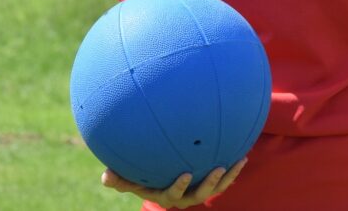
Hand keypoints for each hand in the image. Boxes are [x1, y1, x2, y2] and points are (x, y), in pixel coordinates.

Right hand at [101, 159, 246, 208]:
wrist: (162, 176)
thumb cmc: (142, 175)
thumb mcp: (128, 178)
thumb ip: (118, 178)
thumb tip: (105, 176)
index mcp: (166, 194)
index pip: (173, 195)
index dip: (179, 187)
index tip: (186, 173)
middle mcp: (184, 196)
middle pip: (199, 195)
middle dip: (210, 184)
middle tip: (219, 169)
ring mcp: (198, 189)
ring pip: (215, 188)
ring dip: (228, 176)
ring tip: (238, 161)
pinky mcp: (209, 181)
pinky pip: (224, 177)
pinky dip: (233, 167)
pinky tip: (243, 150)